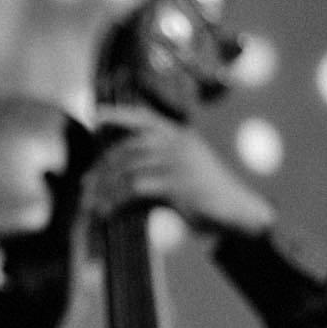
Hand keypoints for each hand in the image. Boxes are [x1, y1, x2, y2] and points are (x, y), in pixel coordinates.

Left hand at [86, 104, 274, 237]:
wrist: (240, 212)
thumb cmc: (210, 197)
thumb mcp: (184, 174)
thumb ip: (157, 169)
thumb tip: (119, 179)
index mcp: (181, 136)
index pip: (144, 118)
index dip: (118, 115)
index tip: (95, 115)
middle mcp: (178, 144)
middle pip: (128, 149)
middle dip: (103, 167)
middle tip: (86, 184)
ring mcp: (177, 162)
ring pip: (128, 170)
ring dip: (106, 188)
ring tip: (92, 203)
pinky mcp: (176, 183)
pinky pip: (135, 190)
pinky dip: (117, 202)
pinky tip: (107, 212)